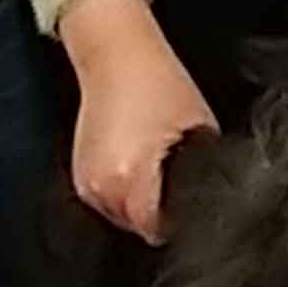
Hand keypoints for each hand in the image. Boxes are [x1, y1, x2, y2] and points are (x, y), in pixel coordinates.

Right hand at [58, 0, 215, 241]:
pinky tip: (138, 167)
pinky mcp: (80, 177)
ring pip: (122, 218)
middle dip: (161, 213)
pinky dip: (125, 193)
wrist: (117, 56)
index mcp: (130, 180)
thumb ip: (200, 176)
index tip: (193, 206)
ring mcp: (86, 185)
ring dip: (141, 205)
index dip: (181, 221)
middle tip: (179, 182)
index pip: (159, 231)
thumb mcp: (199, 133)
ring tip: (157, 170)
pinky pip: (108, 202)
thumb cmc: (160, 85)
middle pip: (139, 229)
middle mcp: (101, 189)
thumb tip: (207, 202)